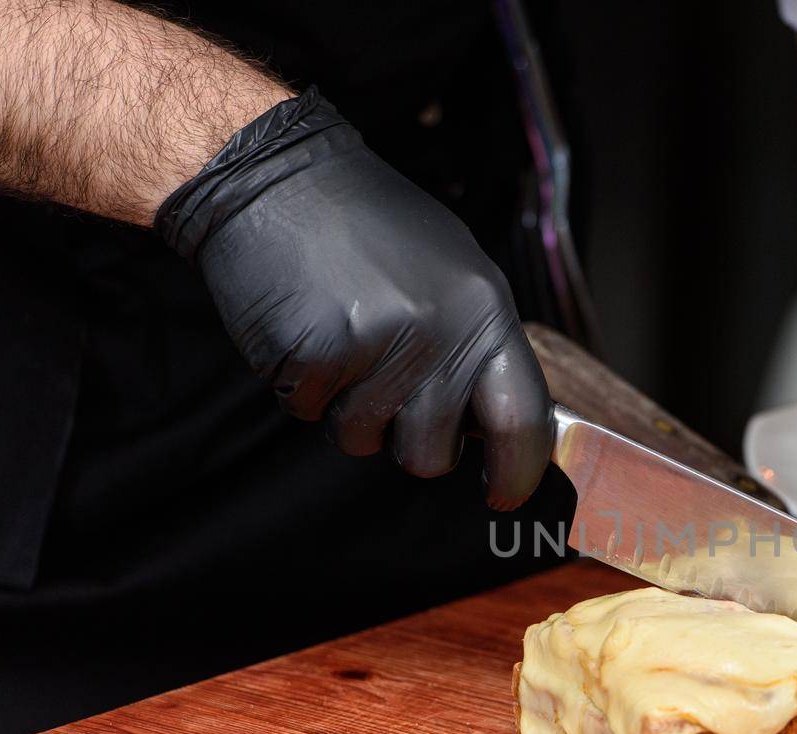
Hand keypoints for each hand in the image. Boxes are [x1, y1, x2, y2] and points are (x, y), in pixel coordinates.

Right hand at [155, 88, 551, 509]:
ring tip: (342, 336)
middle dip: (406, 441)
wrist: (274, 177)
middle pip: (431, 454)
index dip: (517, 471)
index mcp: (485, 312)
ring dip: (348, 408)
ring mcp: (375, 350)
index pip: (522, 419)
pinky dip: (305, 386)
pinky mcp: (315, 360)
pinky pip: (312, 414)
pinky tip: (306, 328)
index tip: (505, 493)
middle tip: (386, 387)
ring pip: (365, 441)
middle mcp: (439, 336)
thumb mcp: (454, 270)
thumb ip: (479, 343)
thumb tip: (500, 421)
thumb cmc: (368, 225)